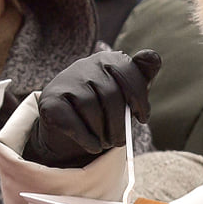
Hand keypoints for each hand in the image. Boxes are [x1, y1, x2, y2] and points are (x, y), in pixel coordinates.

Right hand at [24, 49, 160, 166]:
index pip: (128, 72)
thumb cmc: (106, 106)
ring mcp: (65, 81)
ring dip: (102, 133)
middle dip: (119, 123)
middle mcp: (84, 65)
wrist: (70, 123)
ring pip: (91, 109)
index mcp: (107, 59)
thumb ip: (142, 75)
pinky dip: (86, 139)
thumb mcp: (128, 91)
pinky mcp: (49, 101)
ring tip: (105, 142)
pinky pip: (71, 122)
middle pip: (110, 95)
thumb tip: (153, 56)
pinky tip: (94, 146)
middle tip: (120, 141)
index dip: (139, 99)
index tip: (142, 118)